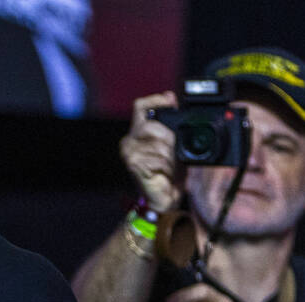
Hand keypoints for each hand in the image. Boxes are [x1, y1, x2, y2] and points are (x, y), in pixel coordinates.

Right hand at [121, 92, 181, 213]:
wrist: (164, 200)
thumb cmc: (169, 173)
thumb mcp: (174, 146)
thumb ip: (171, 125)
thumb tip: (171, 98)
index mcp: (137, 133)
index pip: (140, 106)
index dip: (156, 100)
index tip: (171, 101)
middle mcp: (129, 141)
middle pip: (152, 125)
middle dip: (169, 137)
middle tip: (175, 152)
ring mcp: (129, 152)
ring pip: (157, 142)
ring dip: (170, 156)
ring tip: (170, 166)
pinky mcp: (133, 164)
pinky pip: (157, 158)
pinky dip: (166, 166)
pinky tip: (164, 173)